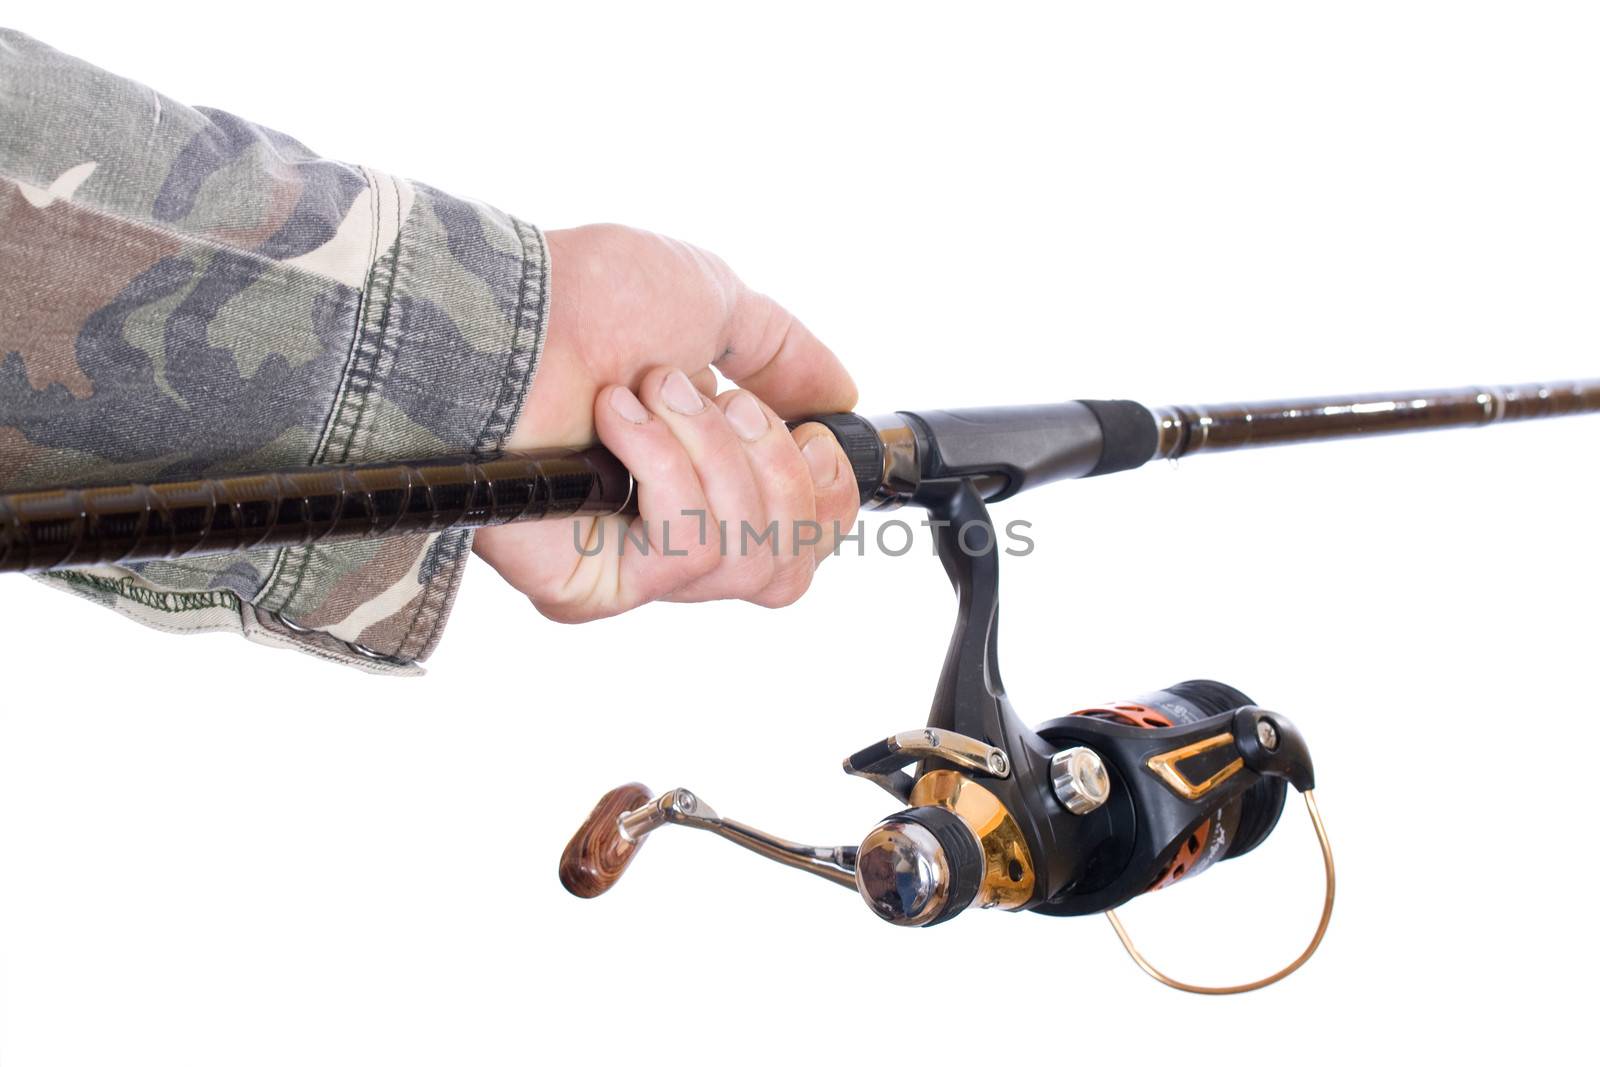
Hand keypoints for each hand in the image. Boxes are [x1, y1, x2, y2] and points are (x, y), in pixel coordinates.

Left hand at [472, 224, 860, 621]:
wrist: (514, 310)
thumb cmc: (589, 300)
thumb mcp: (716, 305)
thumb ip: (786, 356)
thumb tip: (842, 395)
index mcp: (707, 478)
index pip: (806, 540)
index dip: (825, 490)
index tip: (807, 431)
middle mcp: (673, 531)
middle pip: (789, 567)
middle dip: (772, 468)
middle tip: (720, 403)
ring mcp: (630, 564)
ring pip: (746, 559)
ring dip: (710, 454)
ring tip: (652, 394)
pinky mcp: (589, 587)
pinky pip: (685, 555)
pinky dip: (665, 470)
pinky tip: (616, 423)